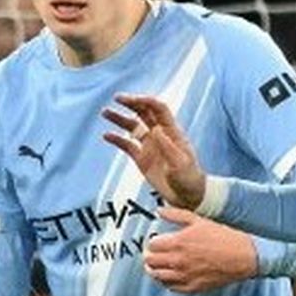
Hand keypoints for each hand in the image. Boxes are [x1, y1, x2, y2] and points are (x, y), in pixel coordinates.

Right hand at [101, 93, 205, 209]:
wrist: (187, 197)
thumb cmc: (189, 179)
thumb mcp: (181, 163)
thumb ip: (168, 147)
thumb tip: (155, 129)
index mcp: (172, 132)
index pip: (158, 109)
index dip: (146, 101)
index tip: (131, 99)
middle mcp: (160, 135)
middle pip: (144, 113)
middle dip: (131, 103)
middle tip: (117, 98)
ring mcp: (150, 146)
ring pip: (132, 126)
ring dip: (120, 118)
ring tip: (105, 112)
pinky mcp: (141, 158)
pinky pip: (126, 145)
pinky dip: (116, 139)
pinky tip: (107, 135)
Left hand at [142, 206, 256, 292]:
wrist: (244, 256)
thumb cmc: (223, 238)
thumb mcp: (198, 220)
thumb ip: (175, 214)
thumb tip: (159, 210)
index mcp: (178, 243)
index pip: (151, 245)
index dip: (152, 242)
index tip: (157, 241)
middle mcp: (178, 261)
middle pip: (150, 261)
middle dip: (149, 256)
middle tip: (154, 253)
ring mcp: (185, 275)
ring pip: (157, 276)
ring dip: (154, 269)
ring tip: (158, 265)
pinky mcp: (193, 287)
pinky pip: (171, 287)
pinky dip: (167, 282)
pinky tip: (170, 275)